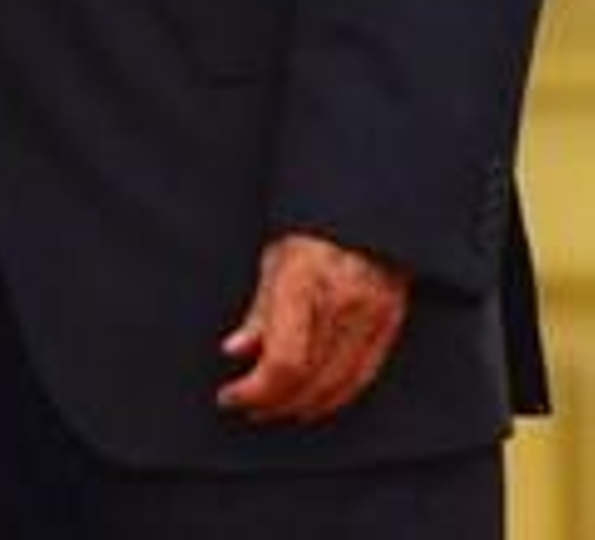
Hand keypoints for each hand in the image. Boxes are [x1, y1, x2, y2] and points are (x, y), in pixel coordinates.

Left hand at [217, 232, 409, 423]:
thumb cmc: (314, 229)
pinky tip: (313, 402)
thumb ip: (259, 312)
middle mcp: (342, 302)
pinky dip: (335, 397)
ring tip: (274, 408)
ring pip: (337, 387)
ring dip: (302, 406)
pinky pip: (362, 377)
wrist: (365, 213)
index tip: (230, 395)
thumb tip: (235, 352)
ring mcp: (372, 315)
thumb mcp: (275, 259)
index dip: (255, 390)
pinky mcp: (390, 324)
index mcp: (305, 281)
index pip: (284, 362)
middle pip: (308, 381)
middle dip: (273, 402)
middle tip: (247, 405)